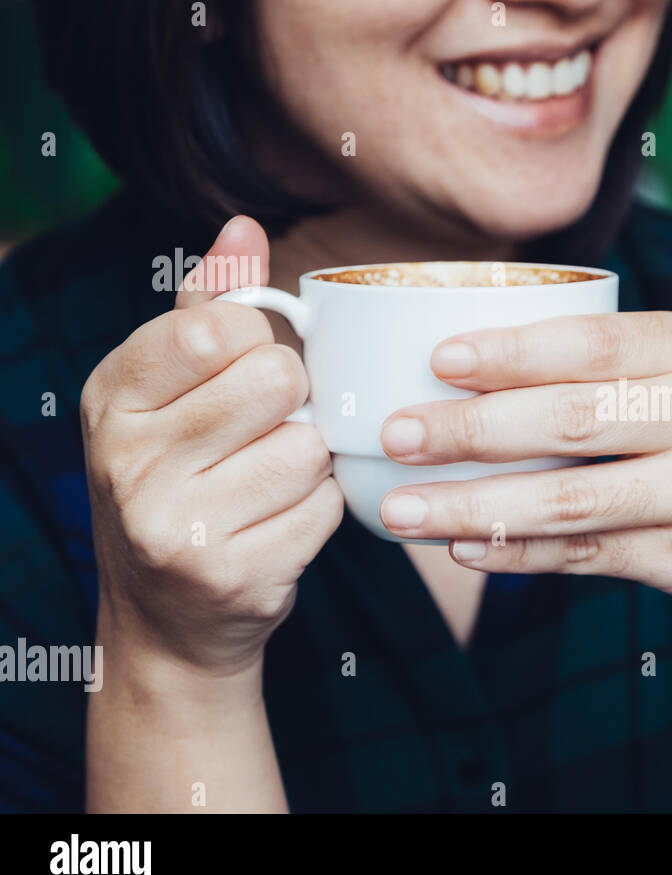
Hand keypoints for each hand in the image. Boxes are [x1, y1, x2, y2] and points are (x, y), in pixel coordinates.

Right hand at [81, 216, 342, 674]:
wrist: (169, 617)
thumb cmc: (181, 478)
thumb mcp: (171, 390)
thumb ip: (209, 306)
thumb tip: (243, 225)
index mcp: (110, 396)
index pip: (222, 325)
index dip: (260, 342)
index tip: (245, 370)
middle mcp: (127, 460)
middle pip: (277, 380)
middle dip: (291, 403)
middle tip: (262, 432)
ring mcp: (175, 527)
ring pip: (308, 446)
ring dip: (307, 462)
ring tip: (266, 482)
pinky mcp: (232, 576)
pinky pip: (326, 508)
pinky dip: (318, 512)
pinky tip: (277, 524)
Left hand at [378, 312, 671, 661]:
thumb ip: (617, 372)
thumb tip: (473, 371)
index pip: (594, 345)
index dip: (510, 352)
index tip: (435, 359)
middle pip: (572, 420)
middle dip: (471, 428)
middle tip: (395, 432)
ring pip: (571, 499)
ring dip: (476, 504)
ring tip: (401, 508)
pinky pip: (588, 555)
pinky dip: (520, 553)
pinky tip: (465, 548)